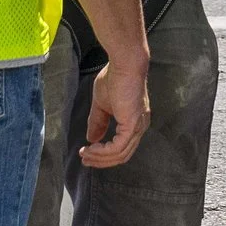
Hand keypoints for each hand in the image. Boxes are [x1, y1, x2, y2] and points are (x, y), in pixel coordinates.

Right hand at [77, 54, 149, 169]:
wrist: (124, 64)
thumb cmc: (114, 78)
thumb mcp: (102, 104)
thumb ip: (99, 122)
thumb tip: (92, 138)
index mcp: (135, 122)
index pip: (123, 147)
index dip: (105, 155)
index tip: (88, 154)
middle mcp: (140, 127)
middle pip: (122, 155)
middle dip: (102, 161)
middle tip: (85, 160)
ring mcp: (138, 127)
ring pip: (120, 154)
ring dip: (100, 158)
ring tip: (85, 155)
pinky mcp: (132, 125)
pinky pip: (117, 148)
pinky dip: (103, 152)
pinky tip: (91, 148)